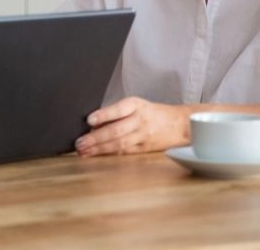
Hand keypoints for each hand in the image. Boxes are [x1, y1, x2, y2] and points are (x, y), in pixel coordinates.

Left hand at [75, 97, 189, 155]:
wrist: (179, 124)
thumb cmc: (152, 112)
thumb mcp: (135, 105)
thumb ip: (115, 112)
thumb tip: (93, 123)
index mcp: (136, 105)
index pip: (119, 110)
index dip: (103, 115)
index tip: (89, 120)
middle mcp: (140, 120)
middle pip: (116, 130)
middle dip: (96, 138)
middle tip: (80, 142)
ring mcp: (143, 136)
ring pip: (119, 144)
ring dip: (99, 148)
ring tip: (84, 151)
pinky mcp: (145, 148)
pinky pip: (125, 151)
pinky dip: (110, 153)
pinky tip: (97, 154)